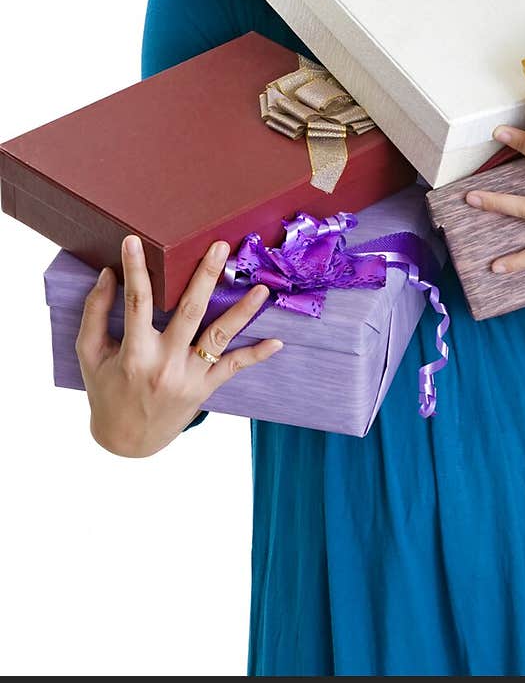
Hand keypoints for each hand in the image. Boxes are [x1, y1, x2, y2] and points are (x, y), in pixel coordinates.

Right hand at [75, 235, 283, 457]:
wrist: (126, 441)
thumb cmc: (107, 391)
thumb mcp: (90, 355)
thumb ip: (95, 313)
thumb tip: (108, 274)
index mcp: (134, 353)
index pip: (136, 302)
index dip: (136, 270)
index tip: (135, 241)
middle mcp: (165, 363)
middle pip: (190, 312)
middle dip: (205, 277)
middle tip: (219, 247)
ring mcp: (189, 377)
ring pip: (219, 339)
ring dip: (242, 312)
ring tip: (261, 288)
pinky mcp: (205, 389)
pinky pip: (233, 368)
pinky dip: (256, 356)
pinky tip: (277, 342)